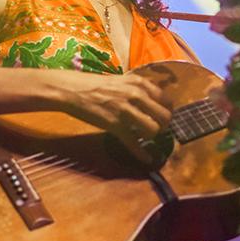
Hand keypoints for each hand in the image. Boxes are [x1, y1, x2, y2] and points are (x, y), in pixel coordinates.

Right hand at [58, 71, 172, 159]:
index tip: (163, 116)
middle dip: (163, 125)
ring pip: (153, 129)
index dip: (167, 111)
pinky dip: (142, 154)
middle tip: (157, 128)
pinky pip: (134, 143)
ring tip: (147, 136)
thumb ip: (139, 89)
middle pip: (164, 116)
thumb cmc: (96, 85)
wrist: (72, 90)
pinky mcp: (115, 126)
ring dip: (153, 136)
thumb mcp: (122, 81)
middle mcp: (136, 96)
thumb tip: (153, 101)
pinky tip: (147, 159)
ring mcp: (126, 111)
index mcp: (140, 83)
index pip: (166, 100)